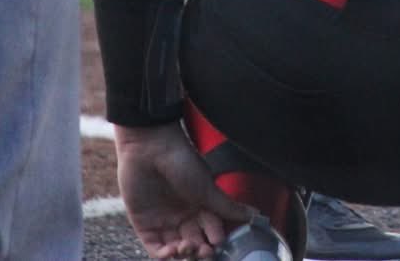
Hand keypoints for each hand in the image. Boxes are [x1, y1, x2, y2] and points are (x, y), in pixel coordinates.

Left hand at [114, 123, 255, 259]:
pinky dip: (163, 255)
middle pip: (194, 242)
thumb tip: (256, 215)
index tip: (218, 243)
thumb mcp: (208, 188)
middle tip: (204, 250)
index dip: (215, 239)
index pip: (211, 230)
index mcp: (200, 204)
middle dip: (200, 250)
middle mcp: (183, 215)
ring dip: (182, 254)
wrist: (150, 148)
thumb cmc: (183, 162)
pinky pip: (154, 248)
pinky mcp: (144, 224)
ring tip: (186, 247)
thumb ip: (228, 207)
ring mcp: (163, 220)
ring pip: (175, 249)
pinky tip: (171, 251)